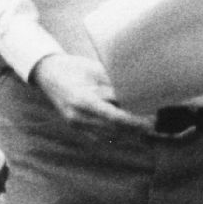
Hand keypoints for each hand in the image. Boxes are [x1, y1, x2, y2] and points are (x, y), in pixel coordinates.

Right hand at [32, 52, 152, 132]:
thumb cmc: (73, 67)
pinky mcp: (77, 127)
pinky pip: (101, 136)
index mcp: (81, 101)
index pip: (113, 117)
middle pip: (114, 130)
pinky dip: (116, 133)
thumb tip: (139, 90)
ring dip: (128, 133)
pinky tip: (128, 128)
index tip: (151, 120)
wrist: (47, 73)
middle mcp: (77, 117)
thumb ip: (114, 84)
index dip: (134, 121)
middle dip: (135, 128)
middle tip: (155, 123)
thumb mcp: (95, 70)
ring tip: (145, 126)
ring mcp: (76, 125)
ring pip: (109, 136)